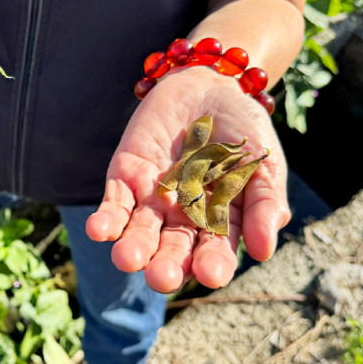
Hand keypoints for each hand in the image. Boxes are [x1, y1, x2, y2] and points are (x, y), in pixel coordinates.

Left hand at [86, 66, 290, 291]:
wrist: (208, 85)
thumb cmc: (242, 130)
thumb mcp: (262, 163)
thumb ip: (264, 204)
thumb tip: (262, 252)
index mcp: (219, 223)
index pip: (215, 251)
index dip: (213, 264)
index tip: (211, 275)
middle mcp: (183, 219)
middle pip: (172, 249)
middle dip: (166, 265)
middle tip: (161, 278)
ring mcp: (153, 200)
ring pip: (140, 232)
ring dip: (132, 248)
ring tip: (127, 259)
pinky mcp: (126, 179)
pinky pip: (114, 205)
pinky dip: (105, 220)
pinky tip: (98, 231)